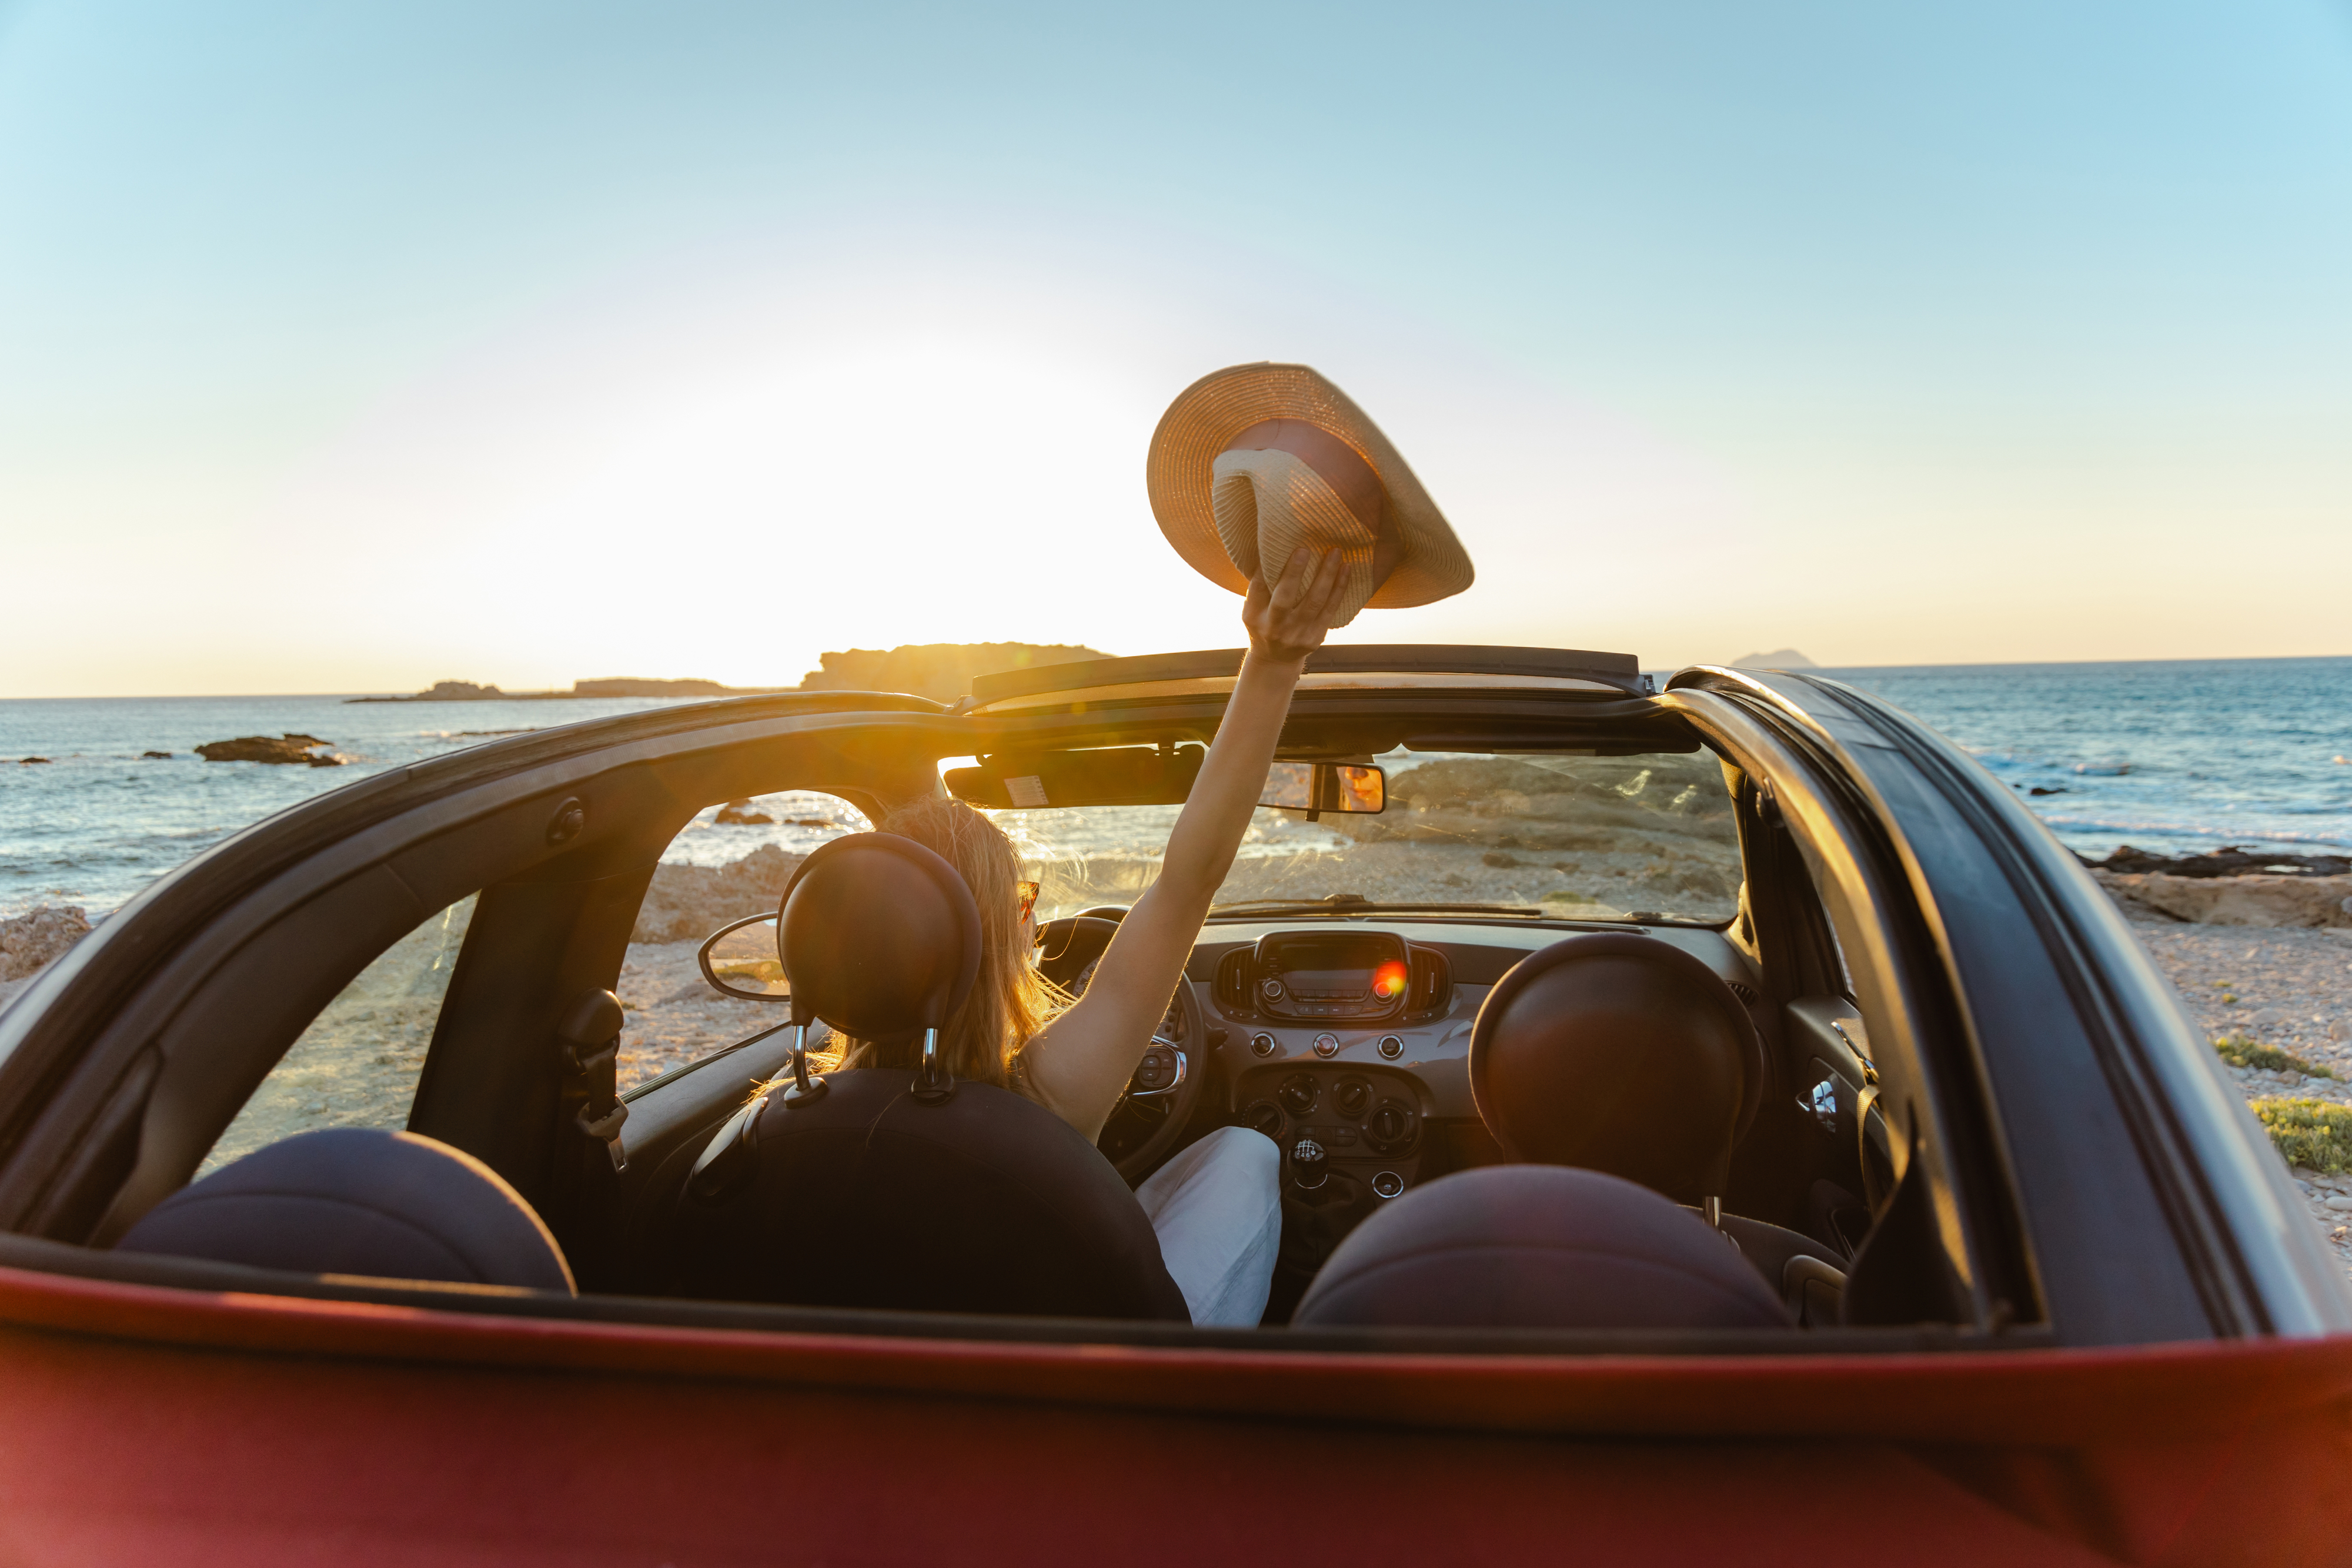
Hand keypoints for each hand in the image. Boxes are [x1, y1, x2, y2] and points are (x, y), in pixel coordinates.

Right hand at [1242, 546, 1348, 664]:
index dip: (1268, 568)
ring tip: (1335, 552)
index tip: (1279, 548)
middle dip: (1295, 573)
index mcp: (1254, 616)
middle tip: (1304, 549)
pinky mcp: (1315, 638)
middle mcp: (1274, 627)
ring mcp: (1296, 634)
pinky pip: (1330, 609)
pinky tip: (1346, 569)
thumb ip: (1259, 587)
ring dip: (1326, 575)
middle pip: (1284, 597)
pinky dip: (1339, 588)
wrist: (1276, 661)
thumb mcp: (1252, 610)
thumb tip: (1271, 551)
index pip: (1259, 587)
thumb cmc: (1264, 624)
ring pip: (1314, 601)